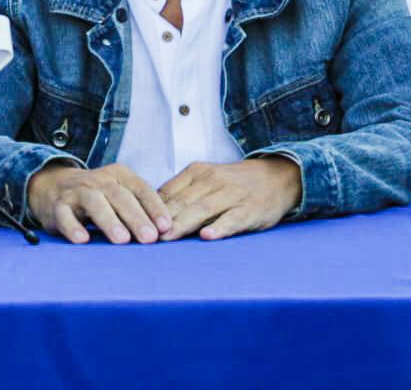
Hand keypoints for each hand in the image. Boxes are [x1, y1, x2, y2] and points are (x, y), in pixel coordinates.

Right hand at [27, 162, 172, 243]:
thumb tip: (167, 233)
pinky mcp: (57, 206)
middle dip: (135, 217)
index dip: (154, 207)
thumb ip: (140, 209)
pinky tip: (82, 239)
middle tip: (149, 238)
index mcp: (118, 175)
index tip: (167, 227)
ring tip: (121, 239)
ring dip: (109, 221)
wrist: (51, 186)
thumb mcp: (119, 194)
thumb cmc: (97, 196)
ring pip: (93, 202)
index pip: (140, 188)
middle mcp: (97, 180)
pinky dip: (72, 227)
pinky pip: (64, 215)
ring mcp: (76, 191)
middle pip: (119, 196)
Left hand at [157, 158, 300, 240]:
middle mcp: (212, 180)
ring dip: (182, 224)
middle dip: (161, 219)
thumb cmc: (232, 184)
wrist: (276, 177)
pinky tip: (207, 236)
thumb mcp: (205, 180)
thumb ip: (181, 192)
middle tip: (145, 236)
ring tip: (167, 238)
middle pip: (181, 201)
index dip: (150, 209)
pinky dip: (219, 227)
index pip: (168, 192)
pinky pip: (232, 219)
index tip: (135, 224)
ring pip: (202, 210)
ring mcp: (231, 194)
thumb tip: (148, 211)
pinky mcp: (250, 209)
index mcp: (196, 172)